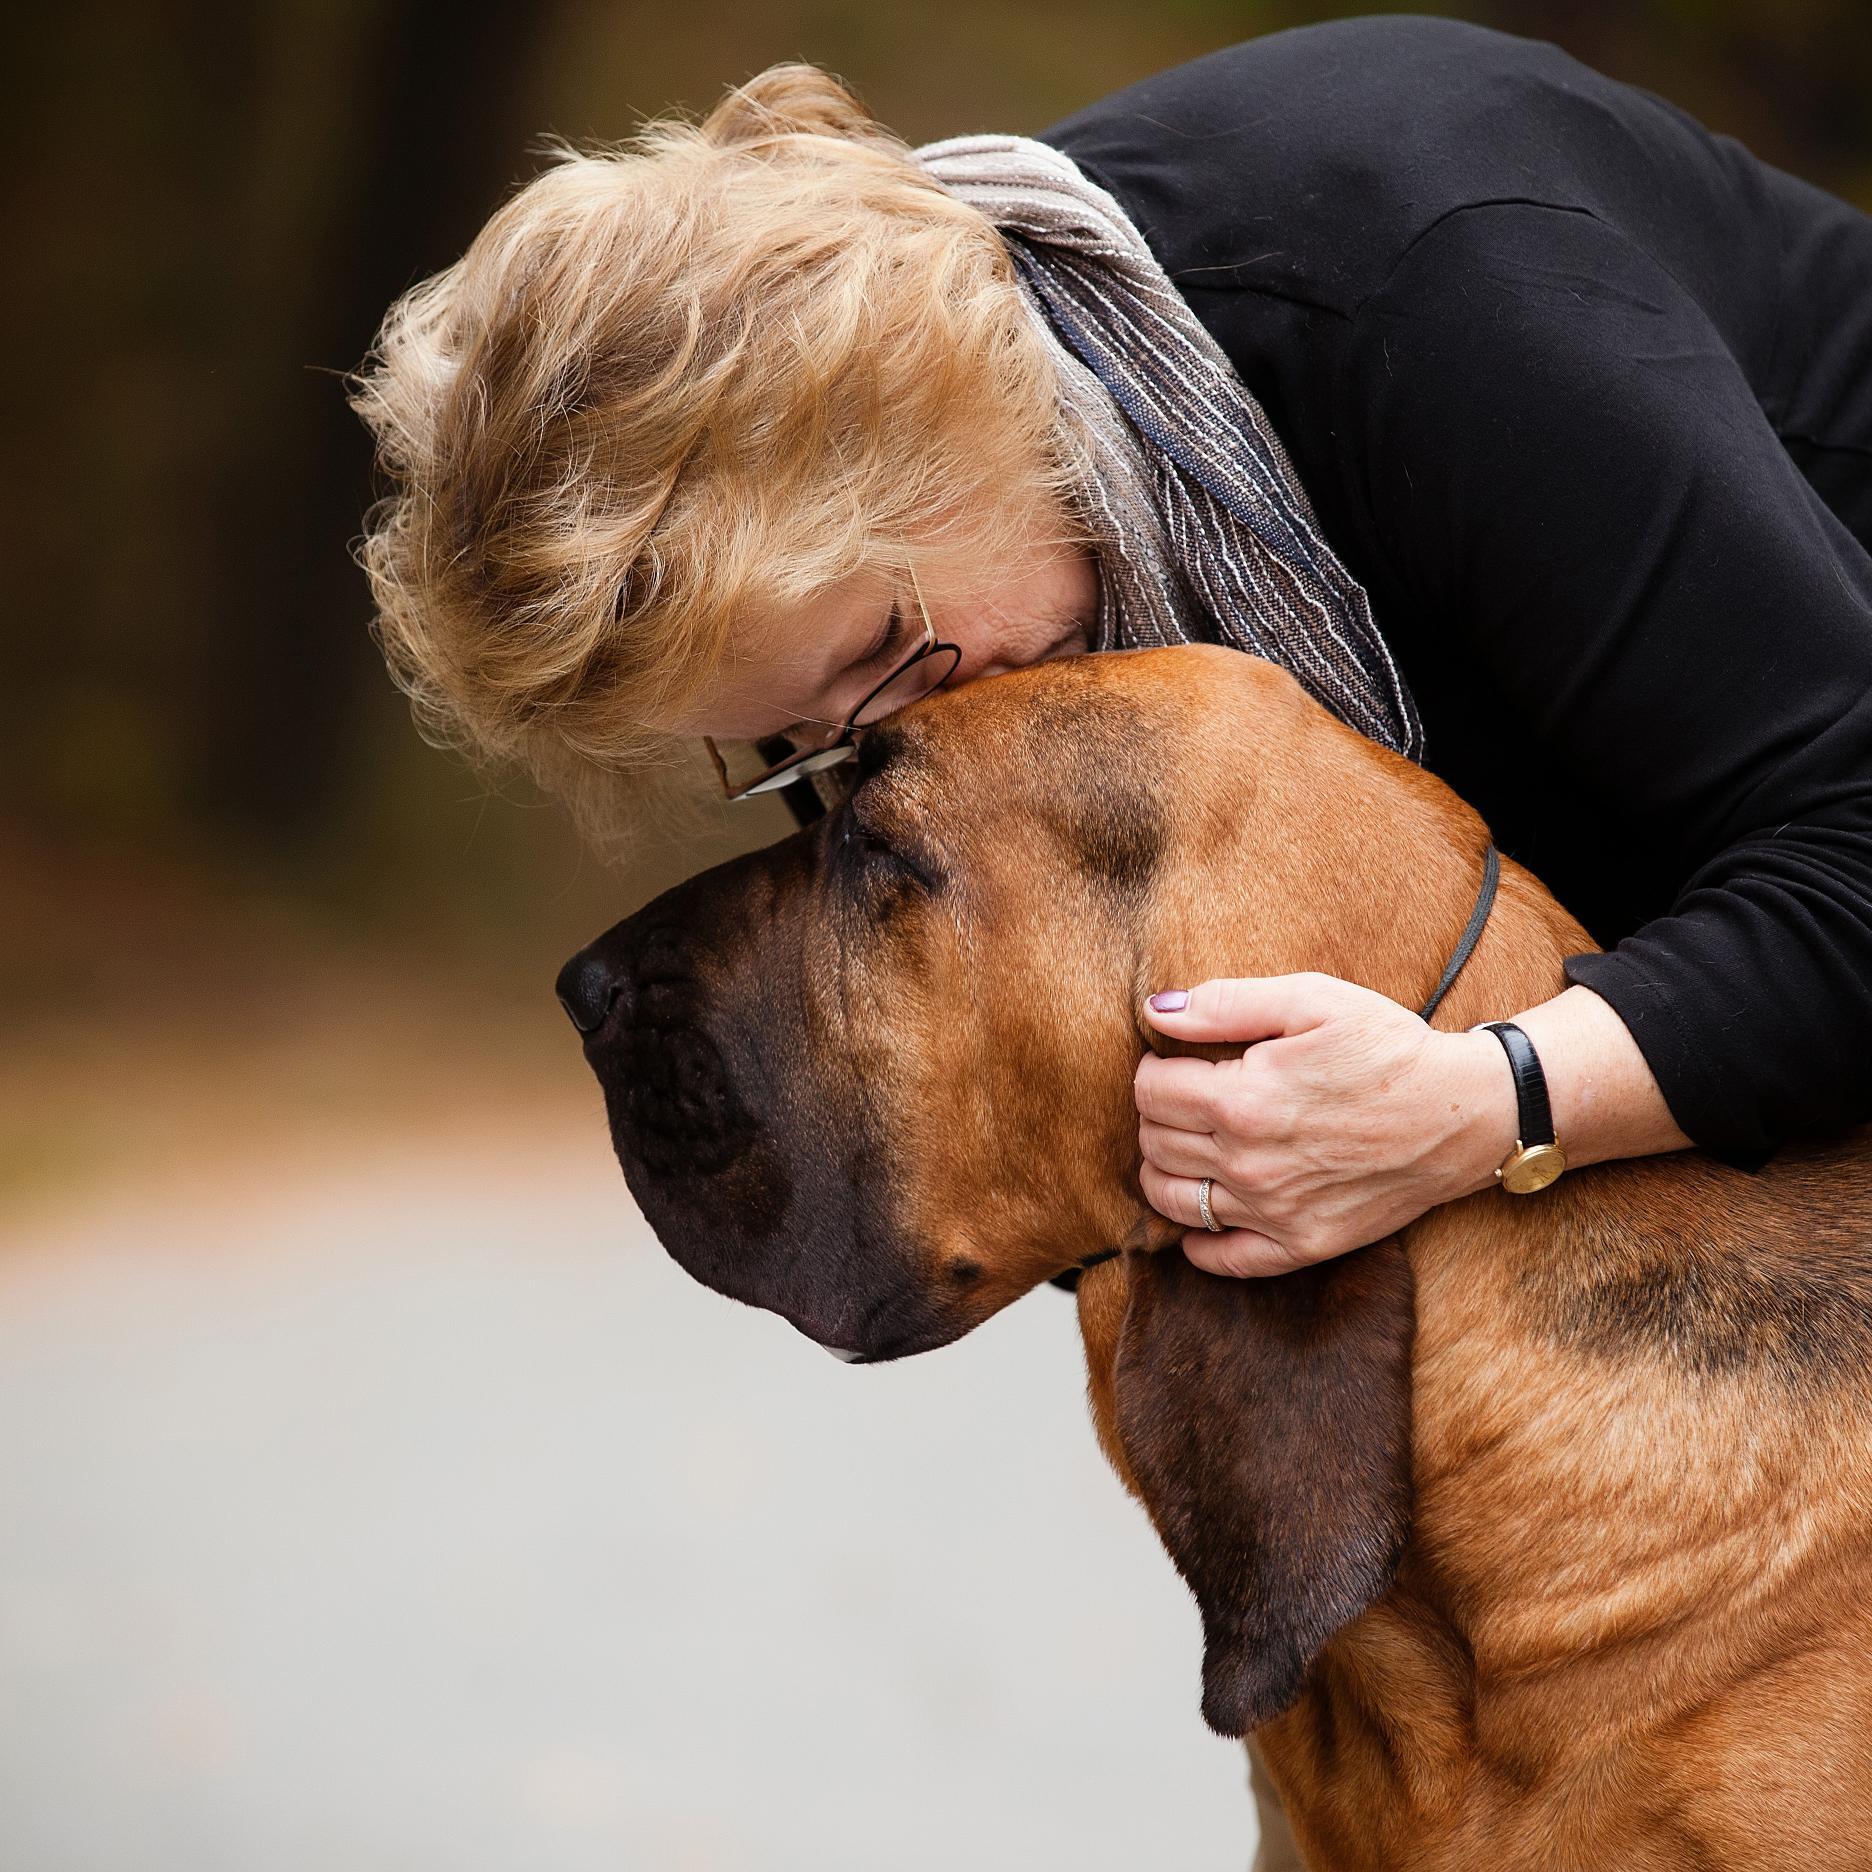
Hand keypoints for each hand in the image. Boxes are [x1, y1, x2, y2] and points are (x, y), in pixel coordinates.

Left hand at [1135, 973, 1513, 1277]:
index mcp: (1243, 1100)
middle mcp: (1249, 1164)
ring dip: (1163, 1168)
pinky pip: (1220, 1258)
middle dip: (1157, 1113)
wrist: (1463, 1113)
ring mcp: (1273, 1212)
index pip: (1149, 1091)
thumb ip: (1223, 1004)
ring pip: (1171, 1198)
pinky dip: (1197, 1240)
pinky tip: (1206, 1209)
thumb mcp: (1311, 1000)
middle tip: (1186, 1094)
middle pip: (1154, 1142)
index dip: (1154, 1067)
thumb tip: (1154, 1010)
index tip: (1173, 1059)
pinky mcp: (1301, 1245)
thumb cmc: (1388, 1048)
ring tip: (1189, 1142)